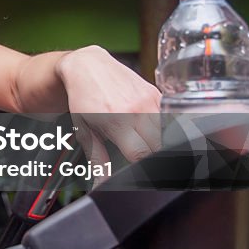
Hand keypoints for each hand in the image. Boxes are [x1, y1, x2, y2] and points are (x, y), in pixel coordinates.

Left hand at [54, 46, 161, 167]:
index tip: (136, 170)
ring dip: (156, 140)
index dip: (140, 167)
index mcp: (118, 121)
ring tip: (138, 137)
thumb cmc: (82, 97)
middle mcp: (137, 110)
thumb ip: (97, 159)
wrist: (87, 65)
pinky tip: (145, 124)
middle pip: (158, 146)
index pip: (142, 154)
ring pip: (166, 132)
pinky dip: (160, 125)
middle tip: (135, 153)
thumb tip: (102, 183)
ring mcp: (149, 99)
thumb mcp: (84, 130)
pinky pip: (167, 116)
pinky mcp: (156, 92)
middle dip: (149, 155)